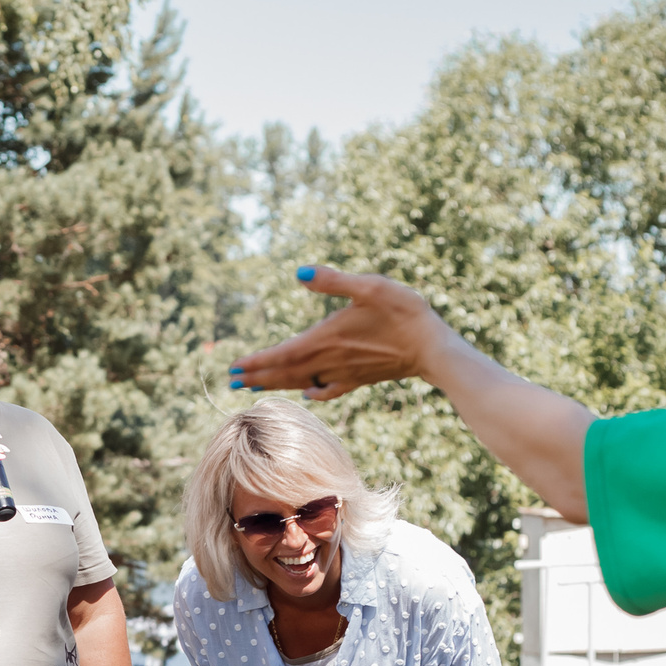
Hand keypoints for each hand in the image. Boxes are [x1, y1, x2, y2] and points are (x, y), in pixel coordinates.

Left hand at [231, 267, 454, 401]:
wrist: (432, 347)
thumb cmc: (403, 312)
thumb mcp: (370, 286)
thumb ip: (333, 280)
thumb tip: (299, 271)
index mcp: (327, 337)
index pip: (282, 353)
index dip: (257, 361)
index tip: (234, 368)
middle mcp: (331, 359)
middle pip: (286, 371)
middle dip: (258, 376)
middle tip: (233, 381)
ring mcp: (344, 372)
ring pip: (302, 382)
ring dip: (277, 384)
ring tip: (255, 387)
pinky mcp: (360, 378)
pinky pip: (328, 390)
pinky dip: (312, 393)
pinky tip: (306, 394)